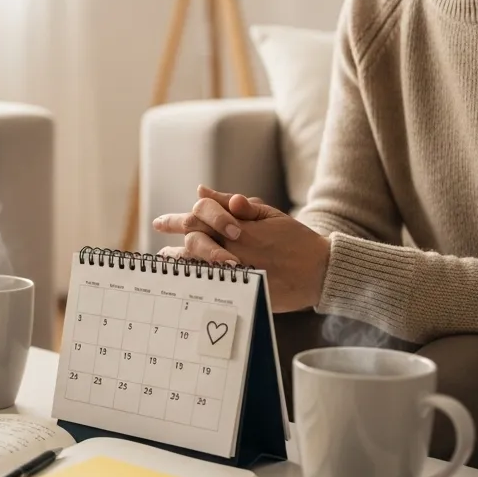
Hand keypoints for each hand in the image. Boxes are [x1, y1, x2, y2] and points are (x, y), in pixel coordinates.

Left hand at [153, 185, 330, 312]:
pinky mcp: (242, 288)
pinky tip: (182, 277)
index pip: (199, 217)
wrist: (320, 271)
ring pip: (196, 262)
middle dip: (173, 237)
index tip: (159, 223)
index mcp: (239, 227)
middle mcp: (234, 248)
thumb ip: (238, 204)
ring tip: (162, 259)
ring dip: (177, 260)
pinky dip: (194, 278)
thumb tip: (203, 189)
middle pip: (193, 238)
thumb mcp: (269, 215)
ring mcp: (237, 269)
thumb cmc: (295, 240)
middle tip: (157, 238)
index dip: (176, 219)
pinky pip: (211, 282)